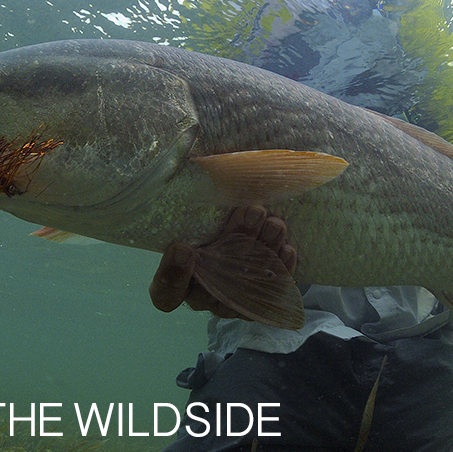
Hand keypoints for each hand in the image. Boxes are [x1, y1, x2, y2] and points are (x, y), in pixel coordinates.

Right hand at [149, 205, 296, 316]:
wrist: (241, 235)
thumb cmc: (205, 223)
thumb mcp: (192, 210)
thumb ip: (190, 195)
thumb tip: (190, 149)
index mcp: (174, 280)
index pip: (165, 292)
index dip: (172, 275)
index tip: (183, 247)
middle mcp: (201, 295)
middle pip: (213, 284)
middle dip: (235, 246)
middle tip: (252, 212)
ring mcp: (231, 302)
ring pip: (246, 287)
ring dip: (263, 253)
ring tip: (274, 223)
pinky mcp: (259, 301)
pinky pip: (272, 293)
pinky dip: (281, 270)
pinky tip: (287, 248)